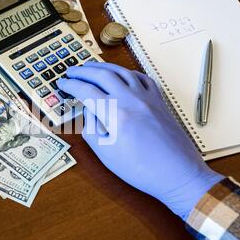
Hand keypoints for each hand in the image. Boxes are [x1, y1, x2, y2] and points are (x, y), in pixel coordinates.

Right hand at [57, 61, 223, 218]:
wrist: (177, 173)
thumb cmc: (140, 169)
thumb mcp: (106, 154)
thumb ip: (92, 128)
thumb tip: (89, 109)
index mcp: (115, 114)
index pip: (86, 91)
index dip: (71, 85)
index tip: (62, 84)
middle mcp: (131, 99)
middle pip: (102, 75)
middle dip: (83, 71)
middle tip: (71, 71)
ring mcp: (147, 97)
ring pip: (122, 71)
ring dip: (103, 66)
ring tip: (91, 67)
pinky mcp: (159, 101)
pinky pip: (142, 78)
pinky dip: (128, 72)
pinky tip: (122, 75)